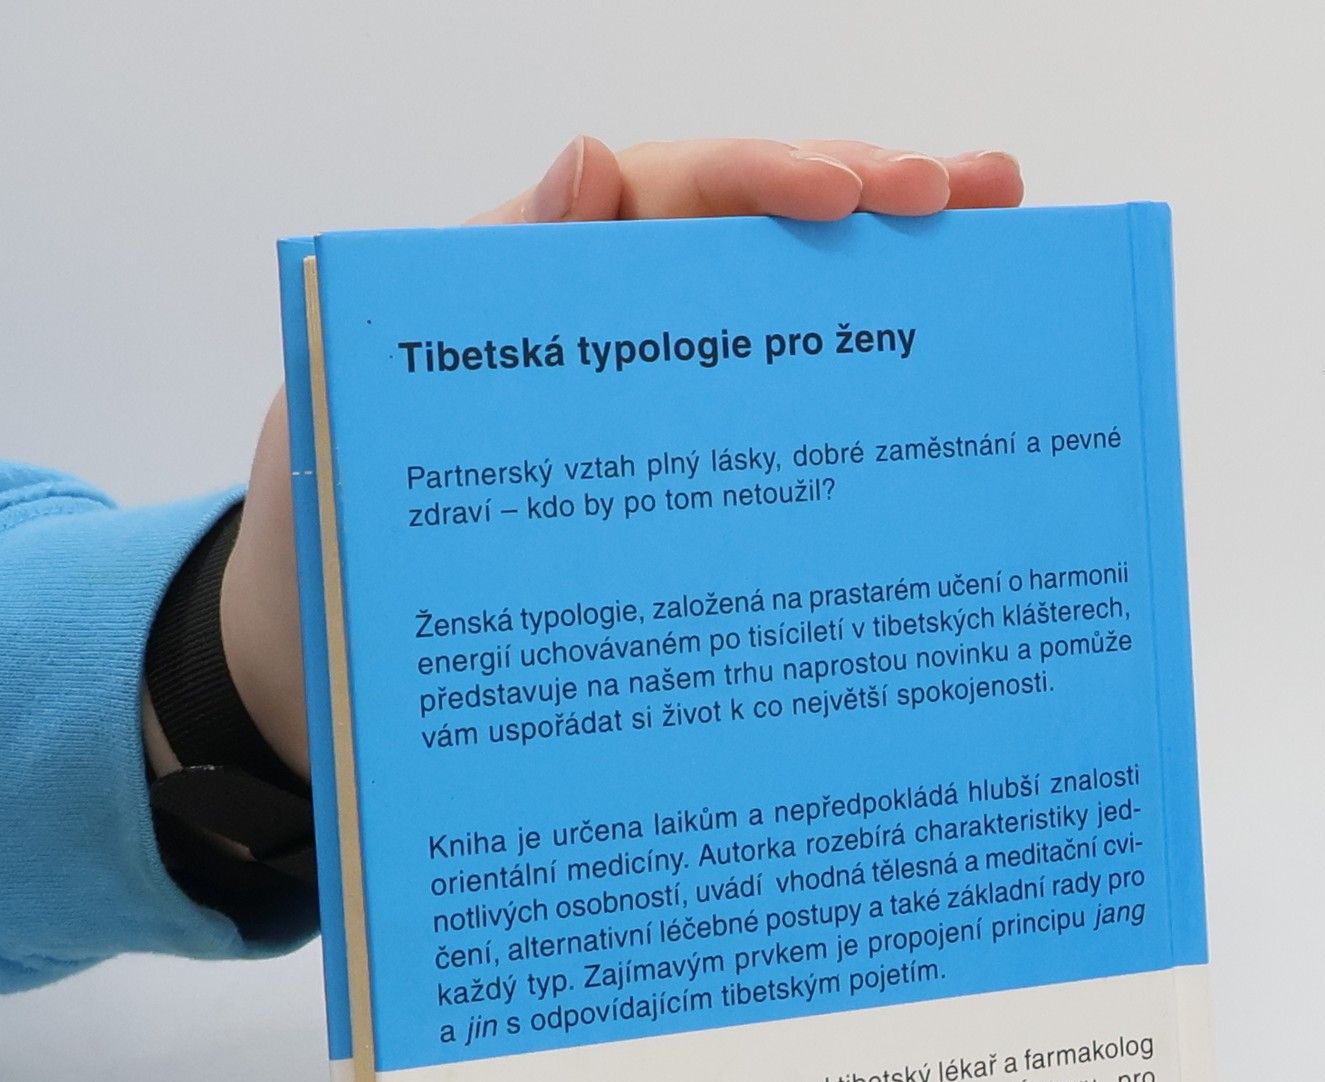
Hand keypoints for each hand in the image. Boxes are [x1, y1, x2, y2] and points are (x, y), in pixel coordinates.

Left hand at [205, 137, 1024, 780]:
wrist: (322, 676)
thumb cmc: (326, 523)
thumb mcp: (361, 391)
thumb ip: (469, 287)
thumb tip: (584, 162)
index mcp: (539, 288)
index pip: (670, 193)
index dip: (766, 177)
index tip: (852, 192)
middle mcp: (617, 343)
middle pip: (758, 246)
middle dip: (877, 208)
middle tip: (984, 195)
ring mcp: (661, 429)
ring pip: (787, 342)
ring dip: (894, 299)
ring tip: (1002, 257)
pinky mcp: (682, 520)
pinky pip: (774, 460)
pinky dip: (857, 434)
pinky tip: (937, 415)